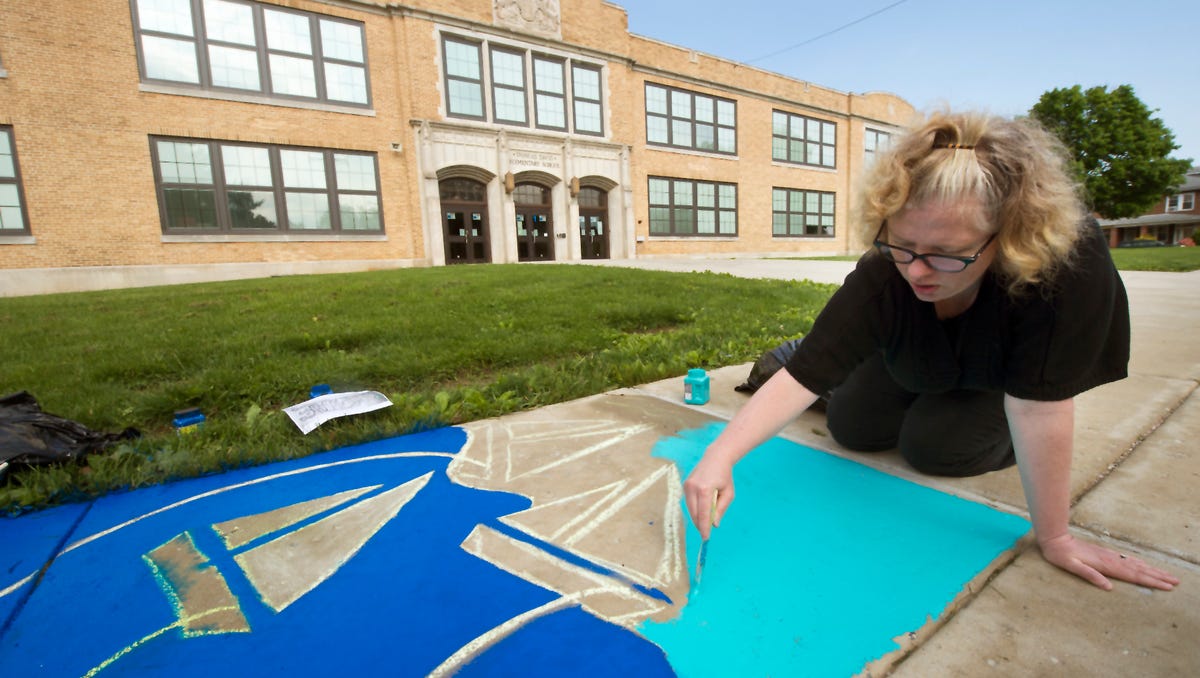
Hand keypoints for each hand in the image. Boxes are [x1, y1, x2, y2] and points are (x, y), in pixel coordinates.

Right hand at [683, 455, 733, 539]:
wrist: (715, 458)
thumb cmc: (725, 476)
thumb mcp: (728, 494)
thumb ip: (720, 509)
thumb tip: (714, 524)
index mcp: (705, 489)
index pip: (703, 513)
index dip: (704, 527)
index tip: (706, 537)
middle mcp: (692, 487)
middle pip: (694, 513)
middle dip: (699, 524)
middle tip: (706, 533)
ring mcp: (686, 485)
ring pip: (690, 509)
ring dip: (697, 517)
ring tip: (705, 522)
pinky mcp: (684, 485)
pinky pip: (689, 502)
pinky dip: (695, 509)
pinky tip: (702, 511)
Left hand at [1038, 533, 1178, 590]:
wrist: (1056, 539)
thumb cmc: (1061, 555)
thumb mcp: (1071, 566)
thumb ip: (1089, 575)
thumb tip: (1108, 587)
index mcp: (1105, 565)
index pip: (1133, 575)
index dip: (1150, 581)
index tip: (1167, 586)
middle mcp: (1111, 560)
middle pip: (1139, 569)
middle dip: (1158, 576)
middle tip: (1176, 582)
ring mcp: (1110, 556)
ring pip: (1136, 564)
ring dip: (1152, 570)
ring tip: (1167, 575)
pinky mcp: (1106, 554)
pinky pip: (1128, 560)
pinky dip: (1140, 564)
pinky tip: (1145, 566)